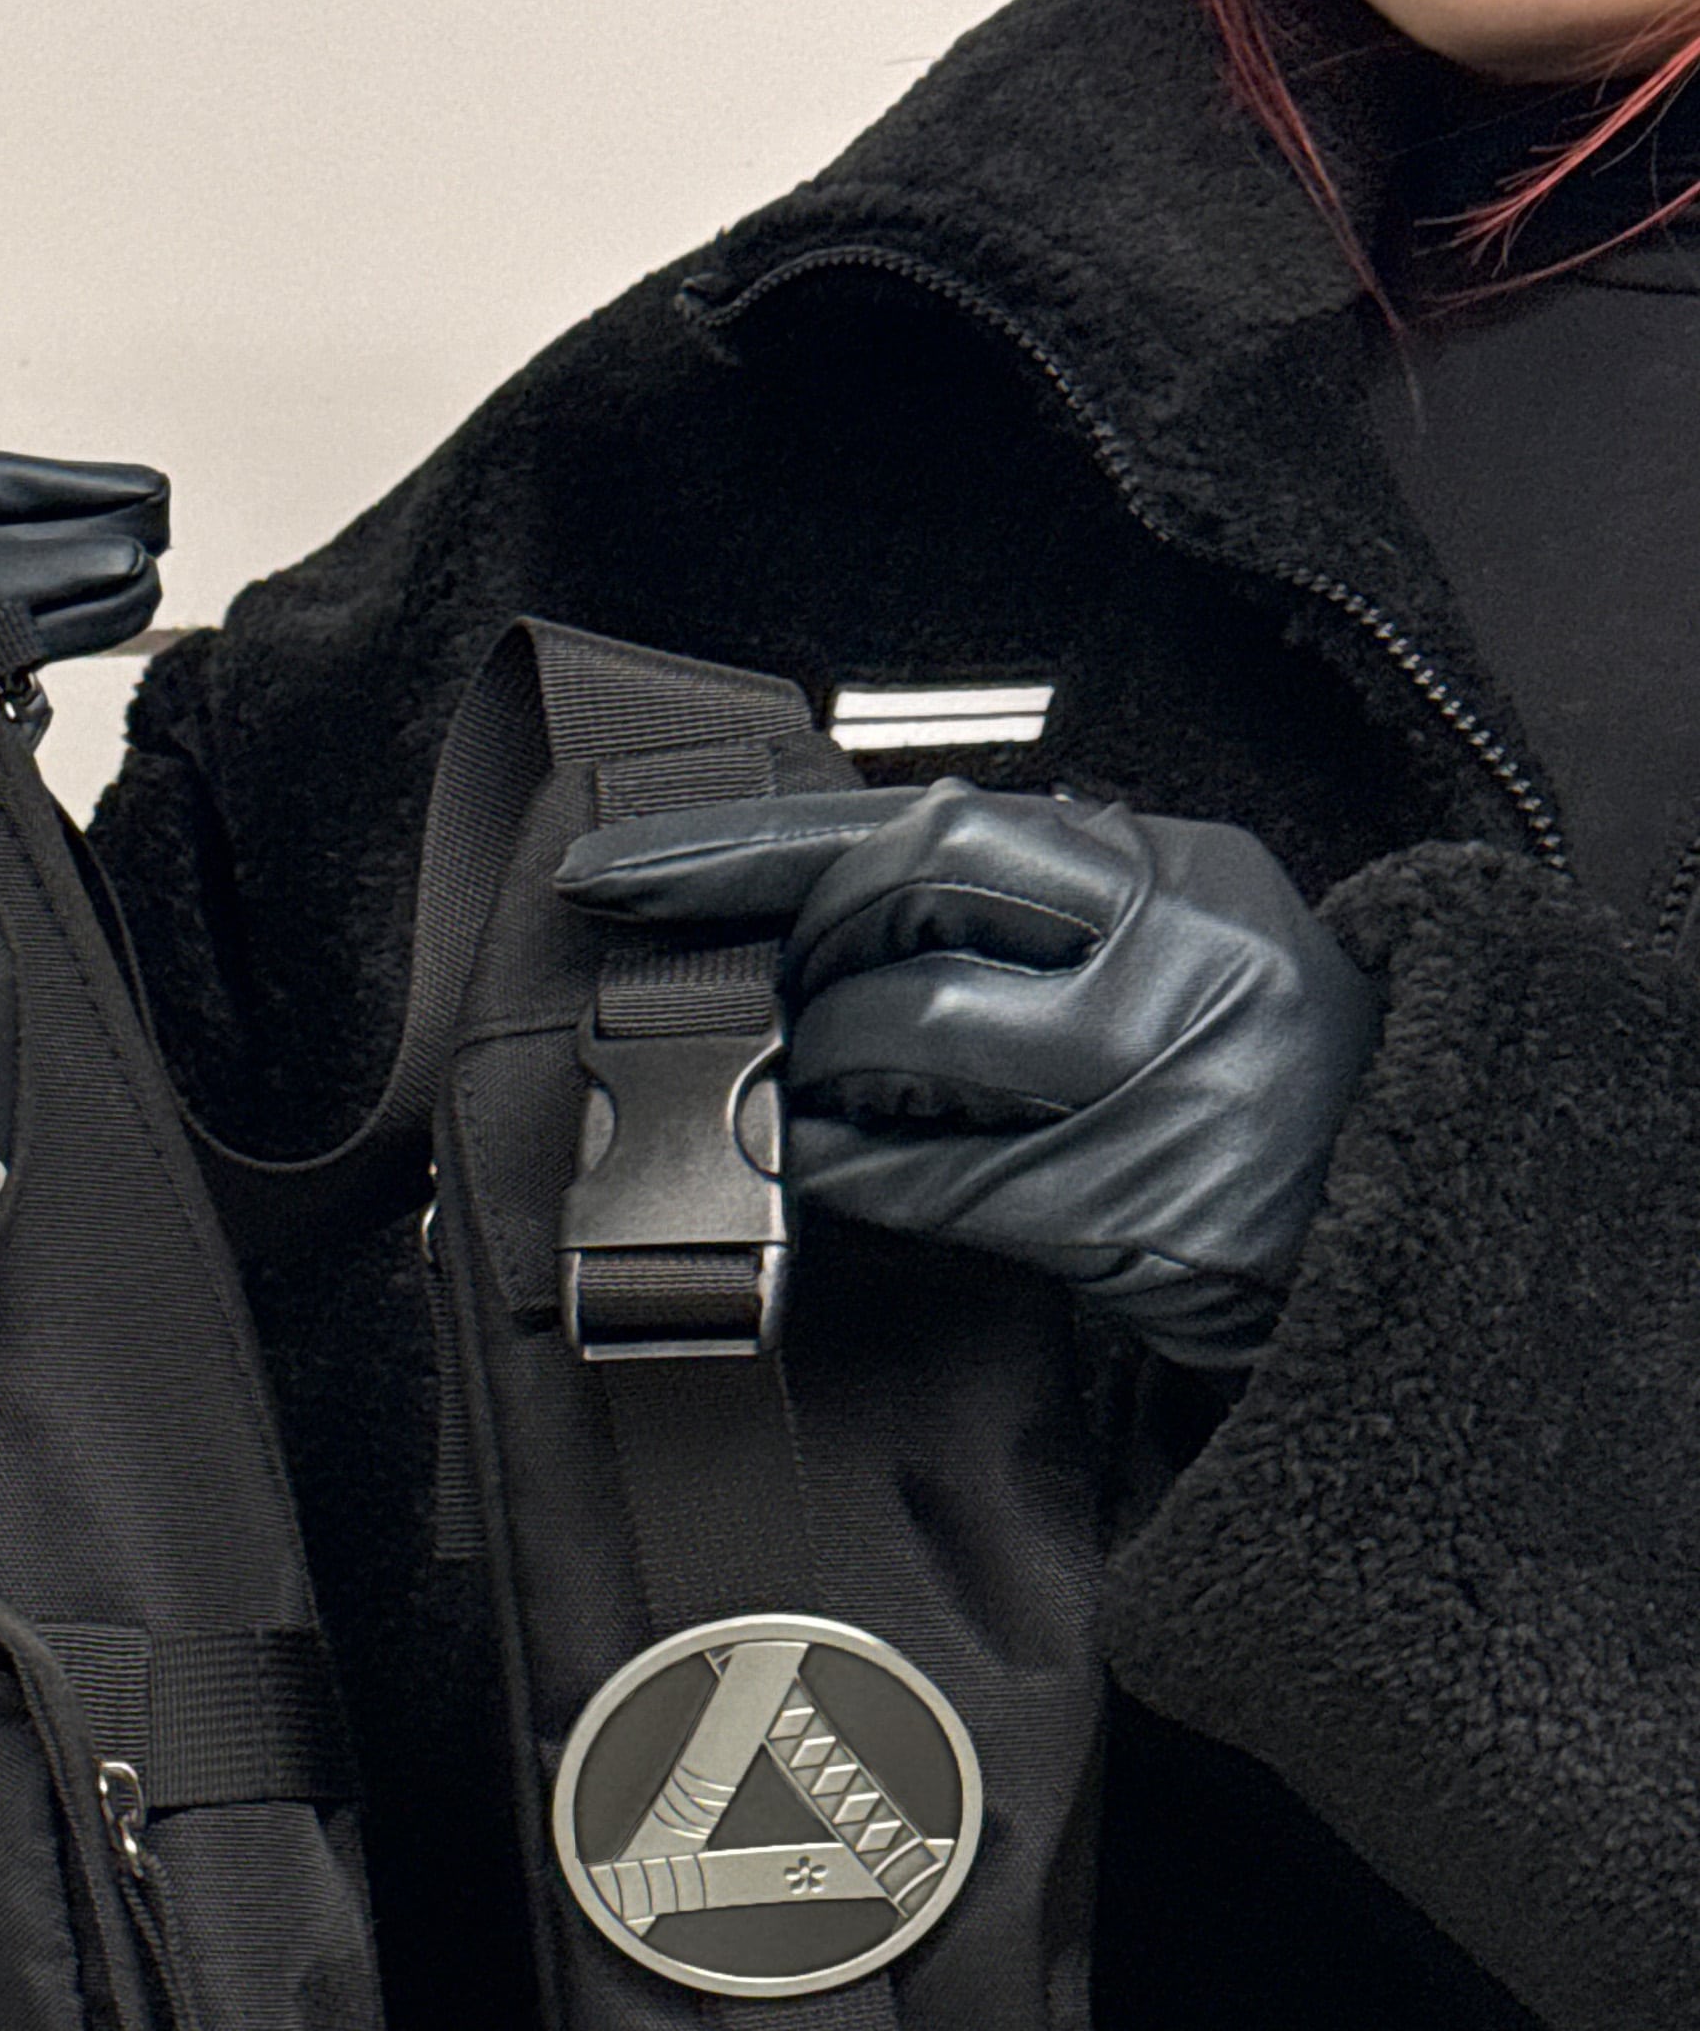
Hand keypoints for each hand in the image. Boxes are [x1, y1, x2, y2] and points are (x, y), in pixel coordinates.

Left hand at [555, 781, 1382, 1371]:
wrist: (1410, 1214)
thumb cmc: (1249, 1076)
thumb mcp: (1177, 942)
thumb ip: (1039, 905)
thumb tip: (827, 891)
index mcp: (1172, 865)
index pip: (929, 816)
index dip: (750, 845)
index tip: (619, 871)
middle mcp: (1174, 943)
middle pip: (912, 886)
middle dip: (807, 946)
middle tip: (774, 1000)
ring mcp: (1156, 1070)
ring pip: (907, 1025)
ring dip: (819, 1065)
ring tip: (814, 1090)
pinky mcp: (1126, 1201)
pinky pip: (927, 1173)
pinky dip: (845, 1169)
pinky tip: (820, 1167)